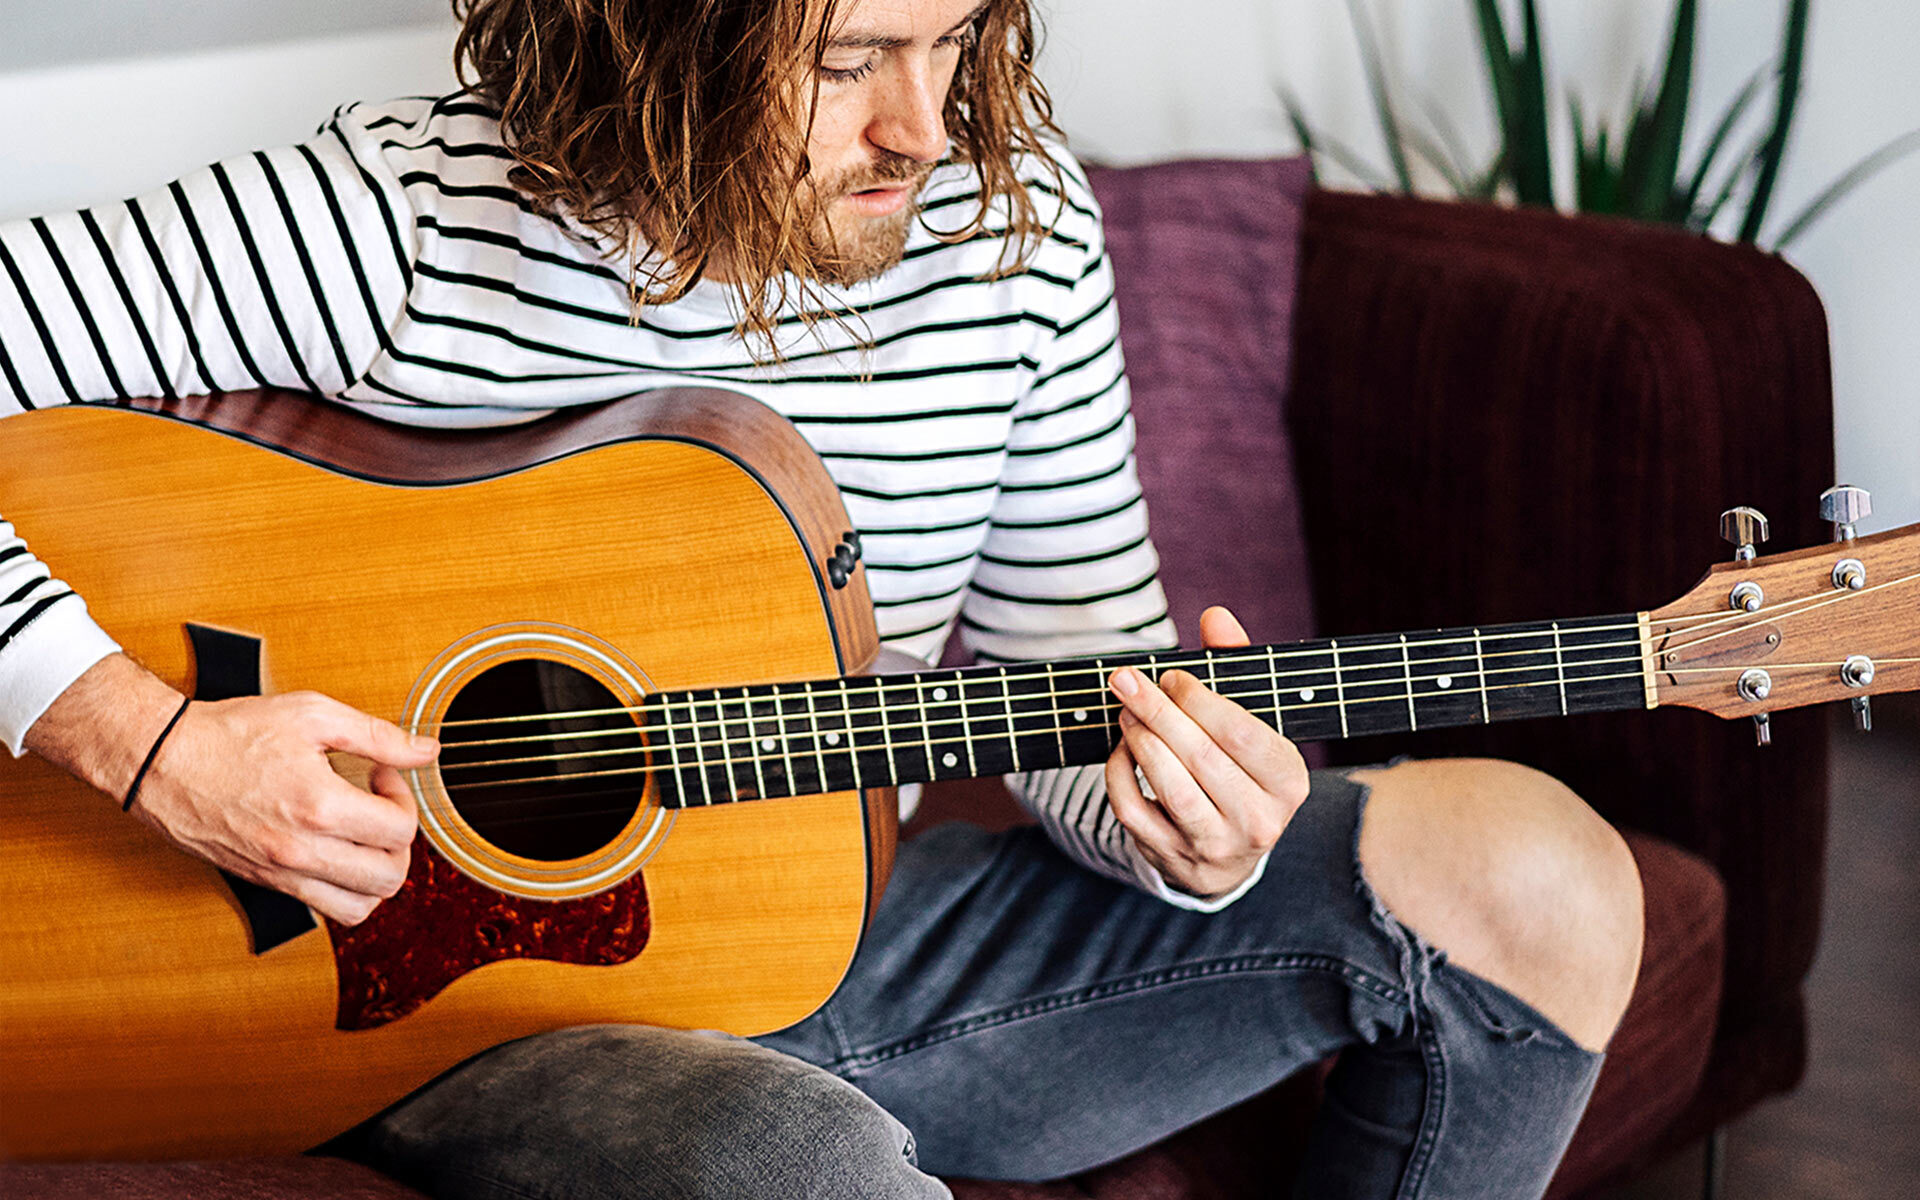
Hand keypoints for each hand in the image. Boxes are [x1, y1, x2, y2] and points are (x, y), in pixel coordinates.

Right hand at [25, 654, 436, 924]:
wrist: (159, 760)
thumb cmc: (230, 733)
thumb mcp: (312, 714)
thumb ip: (379, 736)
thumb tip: (428, 751)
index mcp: (318, 807)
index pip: (399, 830)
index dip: (404, 798)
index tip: (383, 775)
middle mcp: (301, 851)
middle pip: (389, 876)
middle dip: (398, 840)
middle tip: (378, 806)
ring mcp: (280, 873)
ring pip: (361, 906)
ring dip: (377, 873)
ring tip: (364, 836)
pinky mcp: (264, 882)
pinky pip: (325, 909)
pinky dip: (346, 890)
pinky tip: (338, 851)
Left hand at [1104, 607, 1309, 899]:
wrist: (1228, 853)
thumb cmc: (1239, 768)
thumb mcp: (1251, 720)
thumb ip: (1234, 665)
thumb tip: (1215, 616)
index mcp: (1288, 782)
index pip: (1242, 735)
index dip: (1200, 700)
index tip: (1172, 677)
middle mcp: (1259, 820)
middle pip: (1202, 758)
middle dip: (1159, 712)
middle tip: (1130, 682)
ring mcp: (1215, 846)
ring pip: (1171, 789)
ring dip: (1140, 741)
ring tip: (1126, 712)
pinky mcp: (1173, 859)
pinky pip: (1135, 812)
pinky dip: (1119, 775)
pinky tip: (1122, 749)